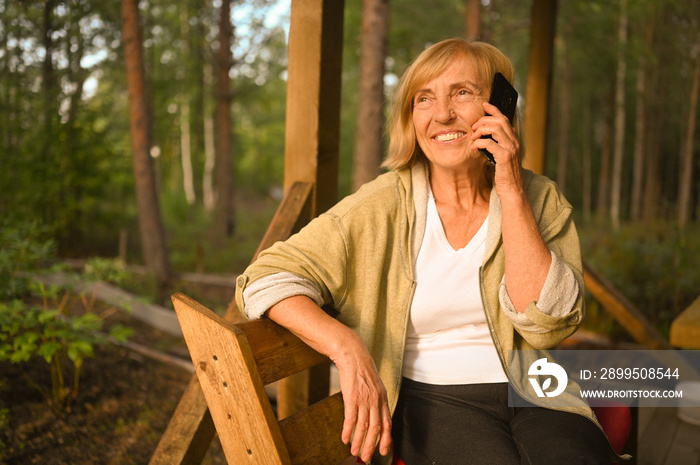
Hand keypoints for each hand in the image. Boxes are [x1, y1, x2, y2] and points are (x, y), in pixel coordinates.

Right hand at [333, 334, 392, 462]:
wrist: (353, 356)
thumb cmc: (363, 371)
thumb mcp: (376, 386)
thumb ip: (377, 402)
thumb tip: (376, 417)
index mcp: (383, 399)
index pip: (387, 424)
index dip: (386, 439)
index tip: (383, 451)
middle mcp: (375, 401)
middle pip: (375, 429)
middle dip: (371, 446)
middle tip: (366, 457)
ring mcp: (363, 400)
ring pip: (363, 427)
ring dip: (358, 442)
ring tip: (354, 452)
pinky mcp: (351, 398)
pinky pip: (350, 419)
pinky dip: (347, 431)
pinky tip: (344, 438)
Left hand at [470, 101, 523, 197]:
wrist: (512, 191)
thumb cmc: (505, 175)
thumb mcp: (502, 157)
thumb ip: (497, 146)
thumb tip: (485, 137)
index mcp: (513, 140)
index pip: (505, 119)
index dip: (495, 109)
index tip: (485, 104)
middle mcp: (514, 142)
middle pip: (500, 120)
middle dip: (484, 120)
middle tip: (473, 127)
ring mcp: (511, 149)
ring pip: (496, 128)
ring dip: (481, 129)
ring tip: (473, 136)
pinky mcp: (504, 157)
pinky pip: (490, 143)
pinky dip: (479, 142)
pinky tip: (474, 147)